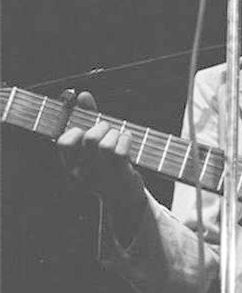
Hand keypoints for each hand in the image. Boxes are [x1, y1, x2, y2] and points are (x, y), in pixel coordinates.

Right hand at [57, 91, 146, 244]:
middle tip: (107, 129)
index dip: (74, 127)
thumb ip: (87, 117)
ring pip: (105, 145)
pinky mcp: (119, 177)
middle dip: (102, 126)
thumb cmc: (108, 165)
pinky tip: (128, 139)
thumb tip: (82, 95)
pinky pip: (120, 152)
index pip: (63, 142)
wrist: (124, 197)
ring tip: (118, 136)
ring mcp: (101, 176)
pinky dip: (126, 139)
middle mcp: (83, 172)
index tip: (84, 123)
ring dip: (115, 134)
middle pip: (88, 139)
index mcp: (71, 165)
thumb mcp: (94, 143)